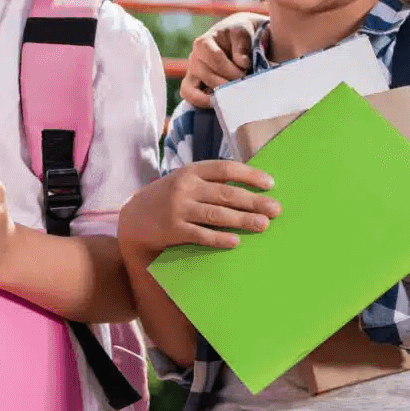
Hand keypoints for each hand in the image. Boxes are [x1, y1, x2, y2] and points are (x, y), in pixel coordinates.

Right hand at [118, 161, 278, 256]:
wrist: (134, 218)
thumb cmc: (169, 198)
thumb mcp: (185, 182)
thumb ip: (211, 182)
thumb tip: (250, 188)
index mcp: (192, 171)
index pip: (225, 169)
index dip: (249, 175)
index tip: (270, 184)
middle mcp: (185, 187)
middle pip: (226, 193)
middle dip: (253, 201)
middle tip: (275, 209)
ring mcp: (178, 208)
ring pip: (216, 214)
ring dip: (242, 220)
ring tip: (263, 225)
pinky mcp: (173, 229)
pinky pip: (200, 234)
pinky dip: (219, 238)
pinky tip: (235, 242)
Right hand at [180, 13, 262, 109]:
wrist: (234, 40)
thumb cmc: (238, 36)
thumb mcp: (242, 33)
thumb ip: (242, 45)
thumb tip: (242, 63)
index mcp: (203, 43)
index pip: (215, 58)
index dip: (230, 69)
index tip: (244, 73)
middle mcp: (194, 58)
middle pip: (207, 76)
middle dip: (227, 83)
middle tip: (242, 85)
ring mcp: (192, 72)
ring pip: (194, 89)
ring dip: (216, 94)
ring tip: (231, 94)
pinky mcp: (192, 85)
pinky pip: (189, 96)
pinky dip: (201, 102)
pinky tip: (218, 103)